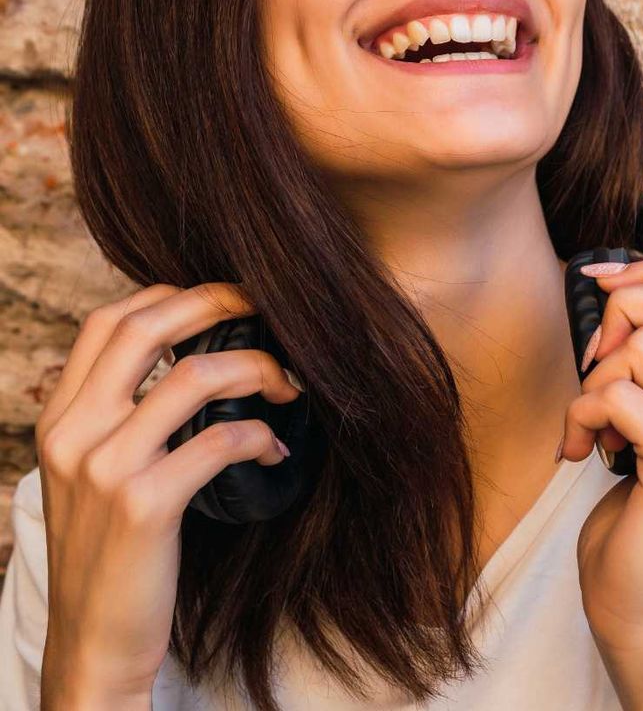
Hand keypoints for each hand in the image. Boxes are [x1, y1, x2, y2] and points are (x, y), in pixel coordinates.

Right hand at [32, 282, 301, 703]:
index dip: (173, 295)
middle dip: (218, 304)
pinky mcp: (144, 505)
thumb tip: (187, 365)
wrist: (94, 641)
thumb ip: (122, 420)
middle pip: (146, 327)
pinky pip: (221, 440)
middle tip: (268, 312)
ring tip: (288, 386)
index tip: (226, 300)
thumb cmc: (111, 555)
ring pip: (195, 375)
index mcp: (60, 419)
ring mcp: (105, 468)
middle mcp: (74, 434)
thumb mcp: (94, 476)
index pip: (108, 322)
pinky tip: (276, 449)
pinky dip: (262, 436)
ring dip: (258, 369)